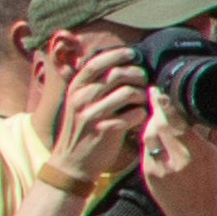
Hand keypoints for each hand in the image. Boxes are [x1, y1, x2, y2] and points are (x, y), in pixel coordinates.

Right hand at [29, 41, 139, 195]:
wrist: (72, 162)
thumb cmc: (82, 129)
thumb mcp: (80, 103)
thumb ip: (94, 85)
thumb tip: (120, 64)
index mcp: (75, 88)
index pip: (96, 63)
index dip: (117, 55)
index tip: (133, 54)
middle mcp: (81, 98)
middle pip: (116, 74)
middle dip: (137, 74)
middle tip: (144, 80)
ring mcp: (92, 114)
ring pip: (127, 92)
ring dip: (142, 94)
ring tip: (143, 99)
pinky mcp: (105, 130)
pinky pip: (133, 114)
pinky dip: (142, 113)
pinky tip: (140, 116)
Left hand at [135, 74, 216, 198]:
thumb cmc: (211, 184)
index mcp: (197, 153)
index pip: (175, 121)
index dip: (163, 103)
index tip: (158, 90)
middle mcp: (176, 159)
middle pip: (158, 124)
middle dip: (155, 108)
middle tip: (155, 93)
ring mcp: (158, 167)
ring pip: (148, 134)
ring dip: (151, 121)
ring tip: (157, 113)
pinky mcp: (147, 173)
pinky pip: (145, 147)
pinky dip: (149, 136)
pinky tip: (155, 133)